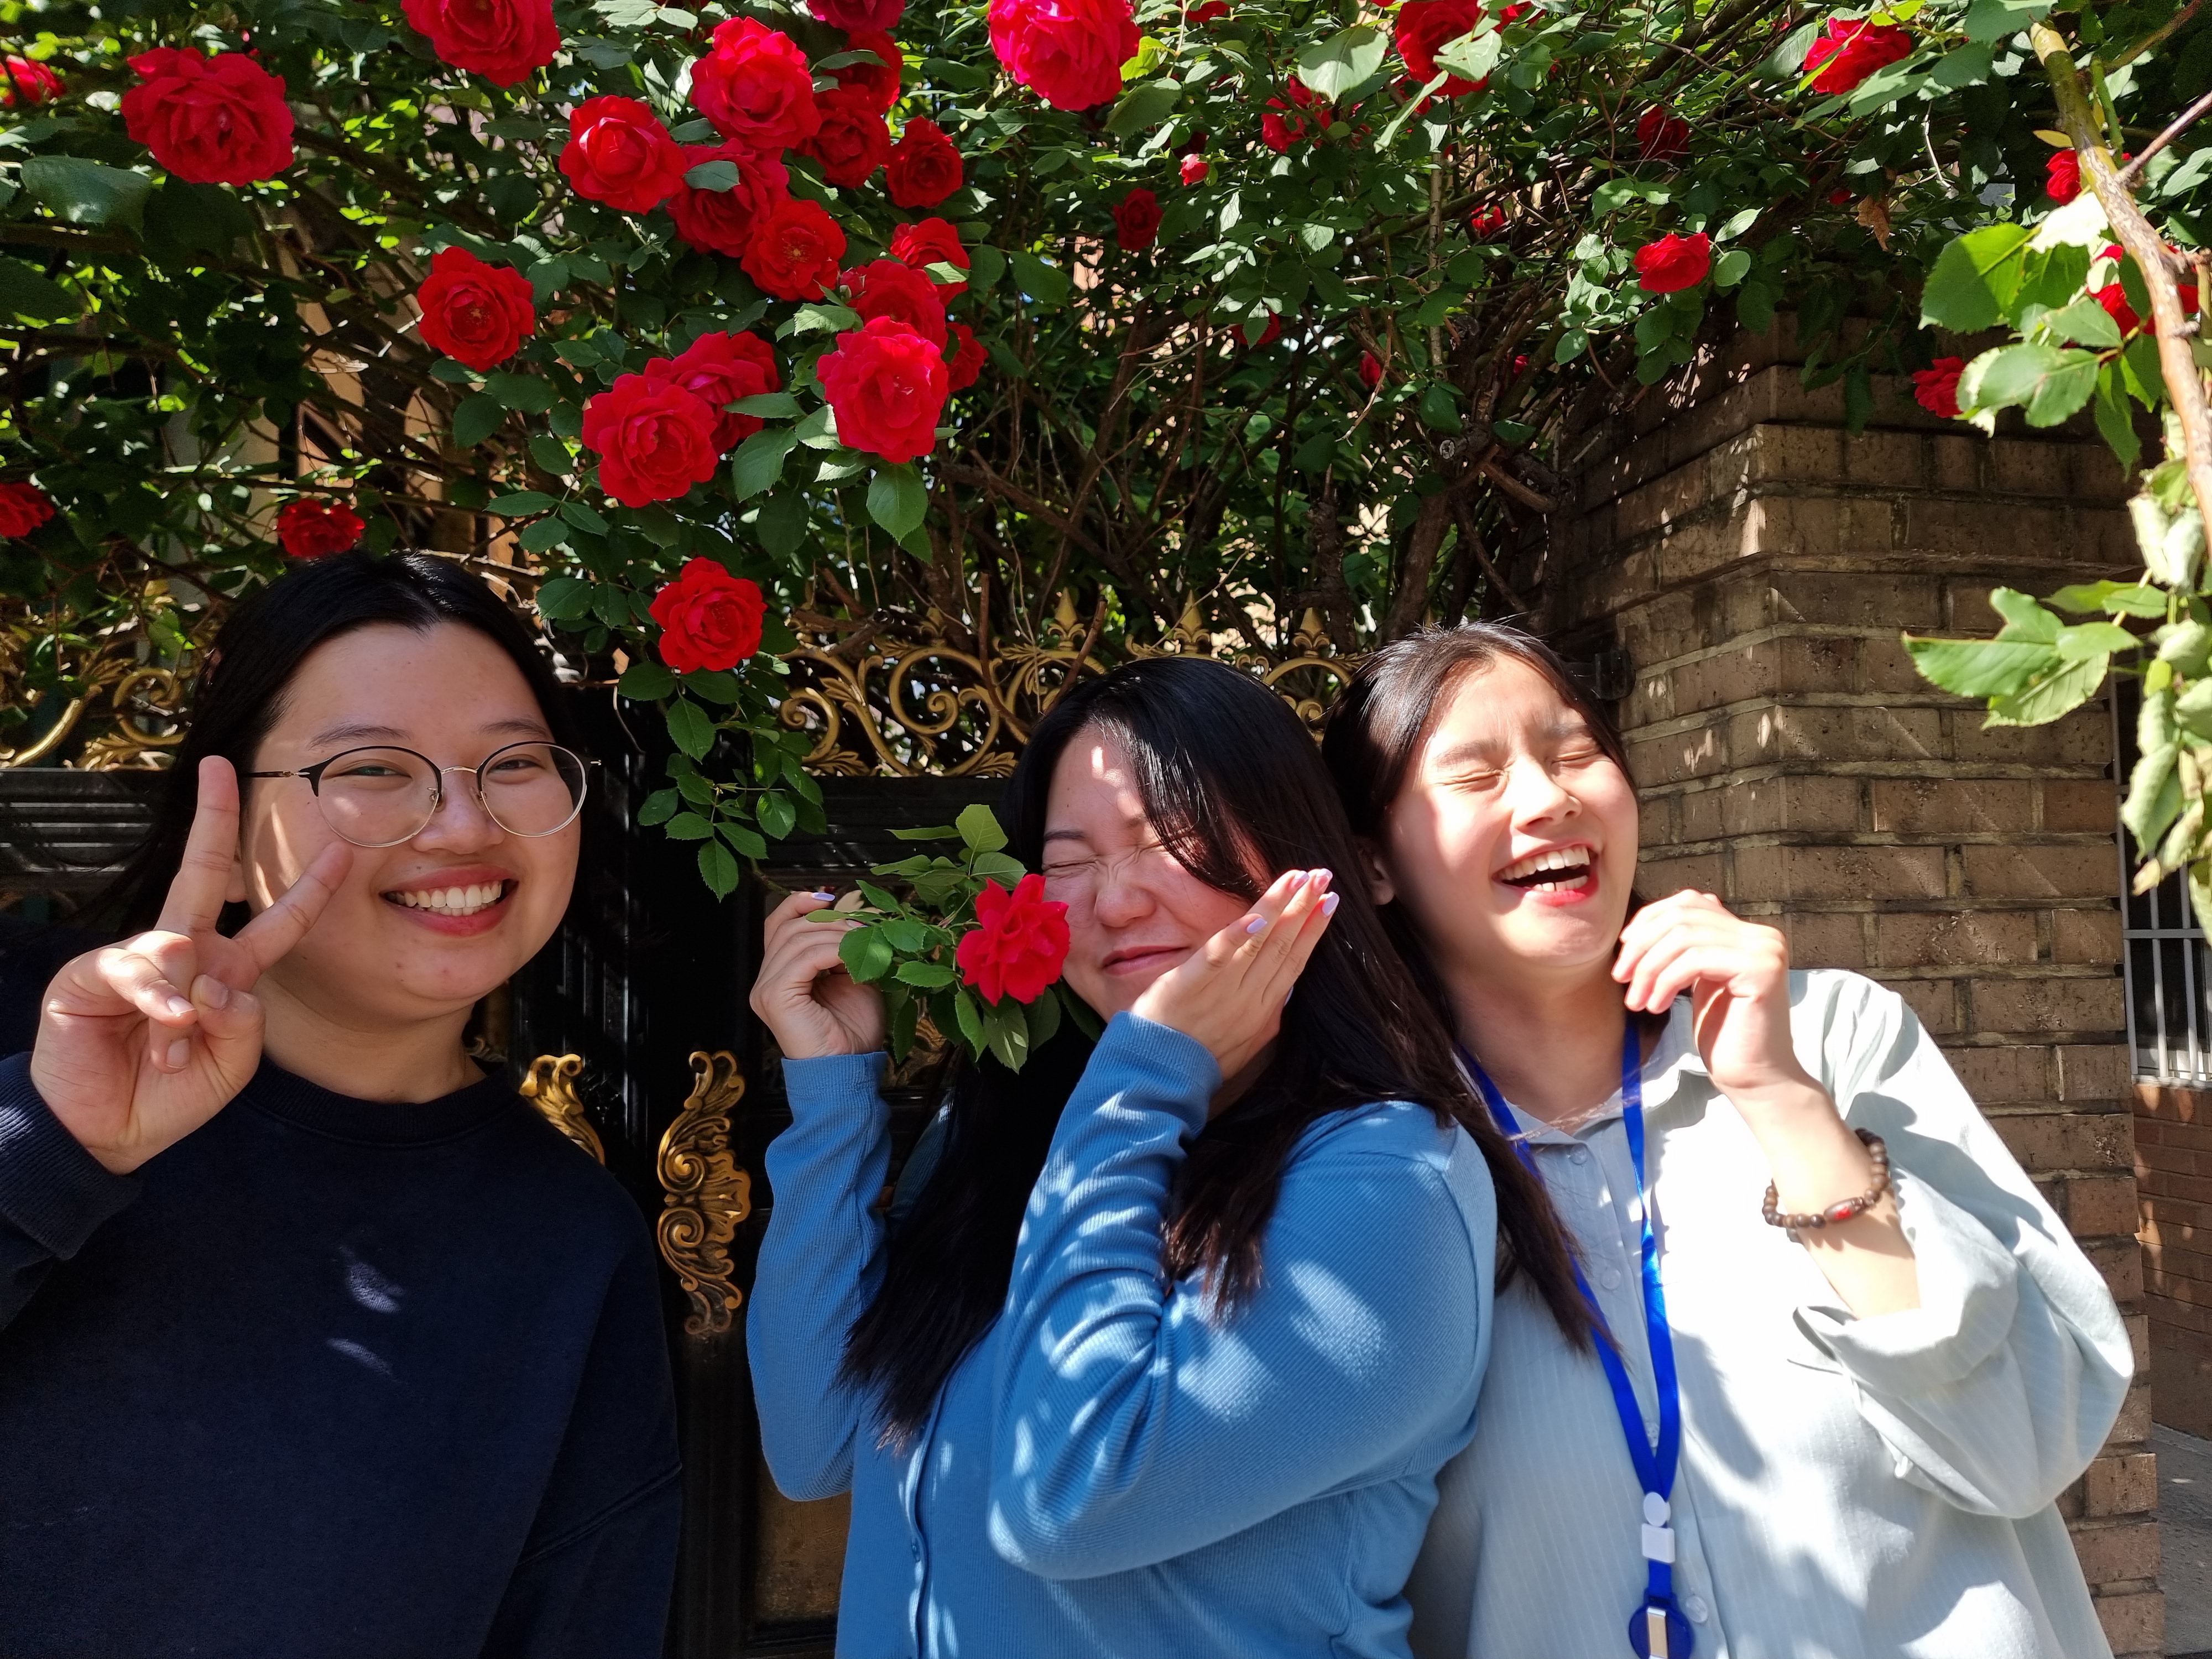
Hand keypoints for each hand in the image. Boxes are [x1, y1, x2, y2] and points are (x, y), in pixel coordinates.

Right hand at [29, 757, 350, 1173]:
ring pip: (178, 949)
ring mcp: (136, 958)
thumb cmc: (172, 1095)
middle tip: (220, 767)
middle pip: (204, 872)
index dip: (310, 889)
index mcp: (228, 970)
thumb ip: (244, 1021)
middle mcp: (185, 952)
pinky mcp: (92, 974)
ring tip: (172, 1054)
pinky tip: (161, 1036)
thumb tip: (219, 982)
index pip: (277, 922)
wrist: (108, 1132)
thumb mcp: (232, 1062)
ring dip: (183, 1011)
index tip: (342, 848)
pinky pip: (138, 972)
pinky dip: (157, 1005)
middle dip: (214, 817)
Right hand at [749, 891, 886, 1059]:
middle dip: (830, 920)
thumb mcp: (851, 978)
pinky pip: (804, 958)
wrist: (850, 1070)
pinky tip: (853, 959)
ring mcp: (765, 988)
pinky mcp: (775, 996)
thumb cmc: (852, 1031)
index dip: (800, 904)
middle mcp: (765, 979)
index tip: (830, 897)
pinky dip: (833, 951)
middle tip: (863, 929)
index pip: (778, 924)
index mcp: (779, 973)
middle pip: (789, 926)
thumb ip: (842, 949)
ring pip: (797, 938)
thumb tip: (851, 918)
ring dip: (836, 934)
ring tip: (864, 944)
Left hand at [1132, 868, 1335, 1081]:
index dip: (1313, 930)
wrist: (1157, 1081)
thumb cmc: (1197, 1062)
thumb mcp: (1244, 1045)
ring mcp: (1221, 992)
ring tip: (1298, 878)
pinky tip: (1255, 916)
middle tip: (1323, 875)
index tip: (1330, 902)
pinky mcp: (1189, 985)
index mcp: (1263, 1012)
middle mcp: (1249, 999)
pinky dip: (1238, 937)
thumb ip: (1267, 1017)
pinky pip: (1218, 957)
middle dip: (1304, 908)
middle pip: (1283, 946)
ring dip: (1280, 908)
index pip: (1294, 962)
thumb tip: (1286, 989)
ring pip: (1258, 944)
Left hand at [1614, 889, 1818, 1112]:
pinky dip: (1666, 981)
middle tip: (1621, 979)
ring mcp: (1765, 950)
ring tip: (1637, 1002)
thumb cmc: (1722, 1034)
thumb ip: (1688, 948)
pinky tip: (1656, 1007)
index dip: (1649, 920)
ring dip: (1649, 969)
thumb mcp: (1698, 980)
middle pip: (1682, 916)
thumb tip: (1655, 919)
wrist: (1754, 1077)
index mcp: (1747, 933)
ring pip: (1684, 937)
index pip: (1689, 902)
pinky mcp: (1761, 969)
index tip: (1624, 949)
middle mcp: (1761, 935)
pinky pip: (1695, 959)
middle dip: (1642, 945)